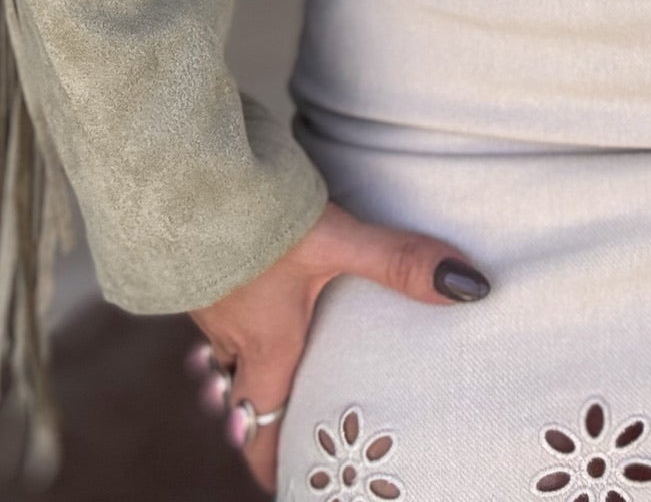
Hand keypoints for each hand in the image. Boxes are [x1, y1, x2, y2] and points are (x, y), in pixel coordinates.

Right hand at [187, 201, 489, 493]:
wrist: (182, 178)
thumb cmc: (256, 219)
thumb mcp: (337, 240)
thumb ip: (399, 262)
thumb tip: (469, 286)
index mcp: (267, 344)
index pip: (264, 424)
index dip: (271, 459)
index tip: (283, 481)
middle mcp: (234, 332)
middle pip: (248, 386)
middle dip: (266, 406)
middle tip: (289, 419)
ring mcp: (210, 298)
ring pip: (230, 346)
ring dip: (249, 358)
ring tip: (275, 358)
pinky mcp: (197, 264)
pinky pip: (218, 307)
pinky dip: (237, 313)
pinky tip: (250, 285)